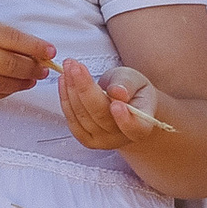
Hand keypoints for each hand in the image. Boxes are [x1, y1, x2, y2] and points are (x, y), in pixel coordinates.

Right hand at [0, 16, 54, 105]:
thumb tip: (35, 53)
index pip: (12, 39)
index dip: (35, 47)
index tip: (51, 52)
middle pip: (10, 65)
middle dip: (32, 69)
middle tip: (43, 70)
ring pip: (2, 85)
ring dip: (21, 84)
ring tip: (30, 80)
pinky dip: (3, 93)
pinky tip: (9, 88)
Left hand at [59, 57, 175, 151]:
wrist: (125, 105)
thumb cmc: (133, 92)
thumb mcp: (136, 81)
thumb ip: (127, 85)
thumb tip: (117, 92)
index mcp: (141, 127)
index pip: (135, 128)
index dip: (125, 119)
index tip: (117, 104)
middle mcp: (121, 138)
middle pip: (101, 116)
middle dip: (85, 89)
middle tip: (77, 67)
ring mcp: (102, 141)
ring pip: (82, 116)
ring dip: (71, 89)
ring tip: (69, 66)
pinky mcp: (85, 138)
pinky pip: (72, 119)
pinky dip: (65, 98)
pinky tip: (64, 80)